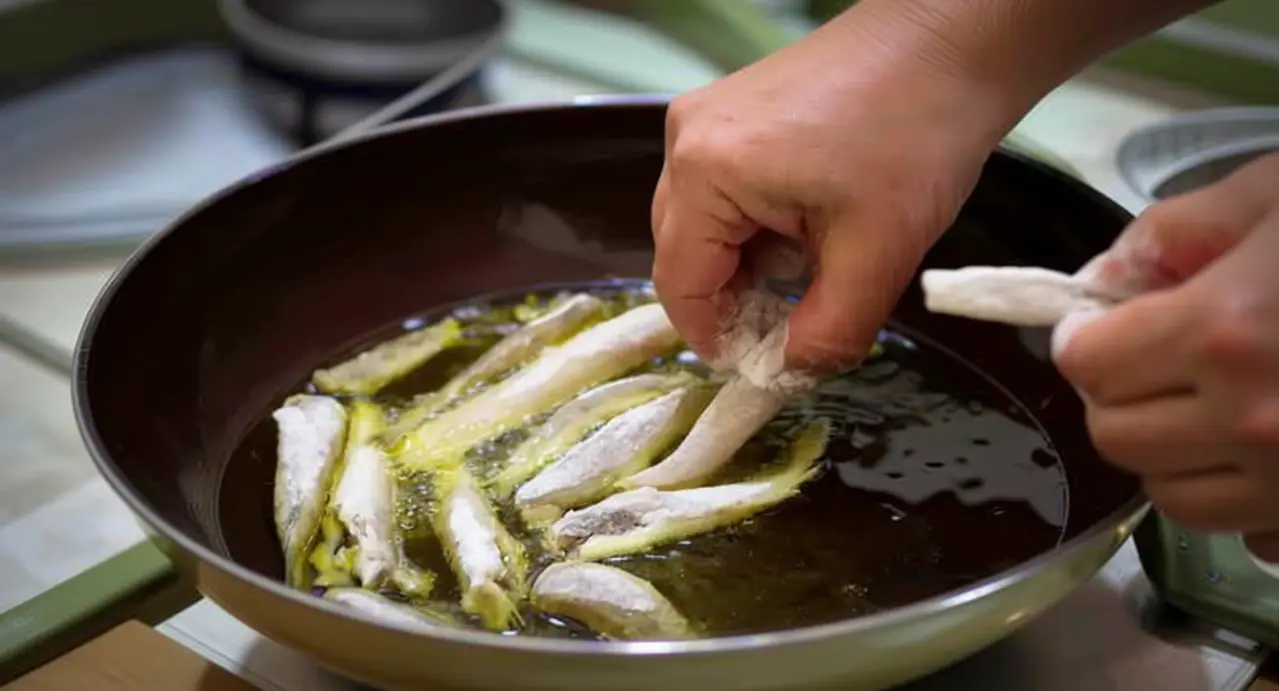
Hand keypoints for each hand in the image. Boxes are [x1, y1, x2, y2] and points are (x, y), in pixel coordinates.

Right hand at [651, 4, 1013, 375]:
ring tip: (819, 264)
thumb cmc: (917, 133)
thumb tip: (788, 375)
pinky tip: (813, 224)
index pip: (679, 284)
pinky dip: (761, 223)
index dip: (716, 338)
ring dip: (752, 261)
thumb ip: (826, 334)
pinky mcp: (733, 108)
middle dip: (735, 299)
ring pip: (705, 224)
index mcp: (705, 171)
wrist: (953, 39)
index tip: (763, 366)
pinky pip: (724, 189)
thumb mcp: (877, 255)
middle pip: (683, 253)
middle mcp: (686, 138)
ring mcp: (707, 117)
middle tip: (795, 326)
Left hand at [1052, 152, 1278, 560]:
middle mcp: (1256, 421)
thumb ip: (1172, 233)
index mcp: (1225, 332)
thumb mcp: (1277, 191)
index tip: (1096, 327)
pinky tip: (1271, 449)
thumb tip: (1099, 286)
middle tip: (1146, 363)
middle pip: (1118, 436)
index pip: (1091, 364)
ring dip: (1172, 453)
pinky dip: (1245, 500)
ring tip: (1207, 405)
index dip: (1084, 340)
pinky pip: (1254, 535)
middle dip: (1117, 395)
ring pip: (1174, 498)